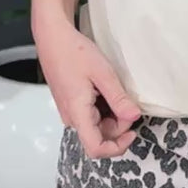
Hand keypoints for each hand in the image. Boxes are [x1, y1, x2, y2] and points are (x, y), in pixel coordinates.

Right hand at [34, 15, 141, 158]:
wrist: (52, 38)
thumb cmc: (73, 51)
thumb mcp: (103, 73)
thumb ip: (119, 99)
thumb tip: (134, 117)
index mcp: (77, 113)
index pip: (96, 149)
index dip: (117, 147)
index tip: (132, 131)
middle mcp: (72, 118)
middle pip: (100, 137)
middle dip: (119, 125)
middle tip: (126, 100)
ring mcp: (70, 112)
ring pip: (97, 126)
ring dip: (112, 115)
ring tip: (114, 90)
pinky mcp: (72, 105)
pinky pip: (91, 115)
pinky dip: (104, 108)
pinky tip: (105, 90)